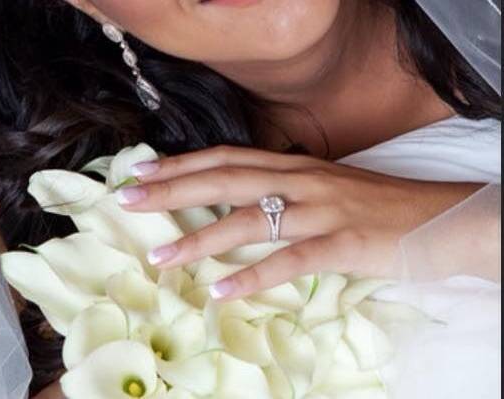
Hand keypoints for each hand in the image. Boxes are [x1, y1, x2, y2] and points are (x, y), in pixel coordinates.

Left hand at [116, 146, 480, 299]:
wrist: (434, 217)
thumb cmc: (373, 205)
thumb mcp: (321, 186)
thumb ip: (281, 188)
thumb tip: (237, 202)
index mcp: (293, 165)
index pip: (226, 158)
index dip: (183, 163)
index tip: (142, 171)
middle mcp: (300, 181)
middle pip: (225, 180)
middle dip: (173, 189)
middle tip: (128, 201)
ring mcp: (320, 211)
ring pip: (250, 220)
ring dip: (201, 238)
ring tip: (161, 258)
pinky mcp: (341, 243)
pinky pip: (290, 260)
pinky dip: (253, 276)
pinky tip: (222, 291)